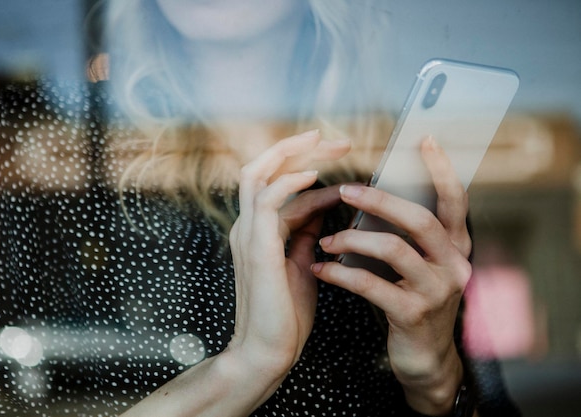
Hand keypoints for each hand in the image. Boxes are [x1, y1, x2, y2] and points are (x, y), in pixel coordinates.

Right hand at [227, 130, 349, 378]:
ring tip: (326, 144)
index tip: (345, 164)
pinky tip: (314, 175)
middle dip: (297, 147)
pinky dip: (289, 182)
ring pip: (257, 174)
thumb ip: (307, 234)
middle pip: (262, 168)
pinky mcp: (256, 246)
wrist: (268, 351)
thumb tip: (324, 207)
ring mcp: (248, 234)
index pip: (280, 184)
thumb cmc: (286, 315)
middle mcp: (248, 226)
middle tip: (335, 139)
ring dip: (292, 155)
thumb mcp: (302, 264)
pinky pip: (266, 200)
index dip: (312, 169)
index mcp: (259, 231)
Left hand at [311, 137, 471, 413]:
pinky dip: (340, 273)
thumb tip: (373, 197)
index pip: (455, 200)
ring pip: (392, 249)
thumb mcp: (419, 266)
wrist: (425, 359)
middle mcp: (453, 264)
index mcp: (455, 247)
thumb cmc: (414, 301)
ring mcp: (436, 291)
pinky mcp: (413, 314)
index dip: (441, 169)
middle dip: (379, 200)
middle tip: (344, 190)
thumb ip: (407, 236)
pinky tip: (320, 269)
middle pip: (419, 219)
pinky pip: (370, 284)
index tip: (425, 140)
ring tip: (325, 240)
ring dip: (351, 238)